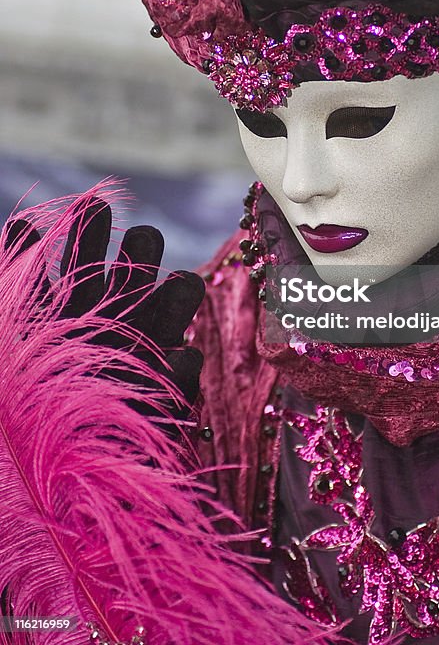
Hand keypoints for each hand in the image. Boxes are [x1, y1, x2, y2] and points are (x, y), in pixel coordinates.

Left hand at [3, 197, 204, 434]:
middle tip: (140, 239)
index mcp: (80, 295)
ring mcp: (152, 343)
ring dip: (181, 288)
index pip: (89, 248)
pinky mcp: (172, 386)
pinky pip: (187, 367)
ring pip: (180, 292)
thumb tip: (19, 224)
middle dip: (144, 245)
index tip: (93, 205)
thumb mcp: (22, 331)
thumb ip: (21, 279)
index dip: (91, 226)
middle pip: (141, 259)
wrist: (66, 465)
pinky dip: (183, 363)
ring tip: (177, 284)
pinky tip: (178, 361)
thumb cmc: (42, 394)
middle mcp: (120, 308)